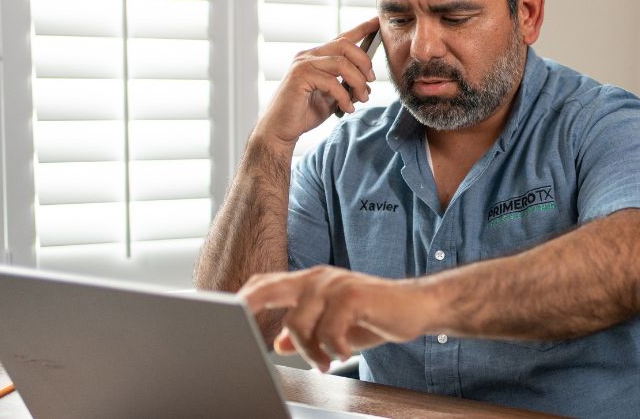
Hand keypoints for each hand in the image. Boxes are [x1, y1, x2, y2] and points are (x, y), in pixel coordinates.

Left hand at [238, 266, 434, 372]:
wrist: (417, 307)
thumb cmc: (375, 315)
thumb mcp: (334, 328)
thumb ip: (305, 331)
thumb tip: (274, 344)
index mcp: (309, 283)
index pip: (265, 284)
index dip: (241, 299)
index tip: (222, 318)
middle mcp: (318, 278)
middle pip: (268, 287)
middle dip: (247, 308)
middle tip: (238, 334)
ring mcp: (335, 284)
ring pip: (298, 322)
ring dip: (310, 351)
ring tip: (326, 361)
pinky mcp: (354, 295)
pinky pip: (329, 328)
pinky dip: (334, 348)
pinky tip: (345, 353)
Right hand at [254, 17, 380, 147]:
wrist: (280, 129)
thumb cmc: (304, 113)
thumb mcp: (333, 98)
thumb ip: (348, 87)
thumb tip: (368, 84)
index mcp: (317, 57)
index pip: (342, 38)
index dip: (361, 29)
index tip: (377, 22)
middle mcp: (309, 56)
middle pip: (345, 45)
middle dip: (364, 62)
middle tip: (370, 81)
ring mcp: (303, 64)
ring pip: (342, 63)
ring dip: (358, 82)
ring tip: (361, 98)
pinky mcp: (299, 76)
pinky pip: (332, 82)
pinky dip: (344, 97)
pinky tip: (347, 109)